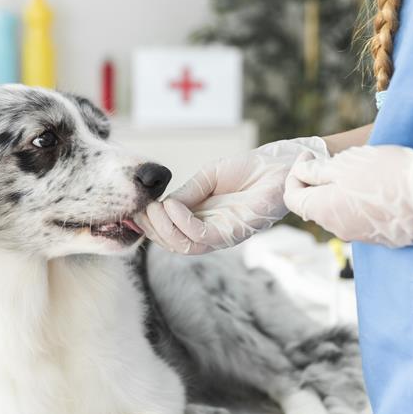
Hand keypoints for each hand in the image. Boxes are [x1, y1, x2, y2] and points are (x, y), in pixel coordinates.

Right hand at [134, 137, 329, 253]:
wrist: (277, 166)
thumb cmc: (247, 170)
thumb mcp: (207, 177)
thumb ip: (186, 192)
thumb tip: (160, 205)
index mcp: (200, 219)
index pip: (168, 232)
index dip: (149, 225)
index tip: (135, 208)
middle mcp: (209, 232)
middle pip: (172, 244)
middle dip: (152, 229)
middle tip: (142, 209)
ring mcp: (222, 235)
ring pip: (184, 246)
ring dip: (164, 229)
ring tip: (155, 208)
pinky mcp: (234, 233)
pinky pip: (202, 236)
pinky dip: (183, 224)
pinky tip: (173, 206)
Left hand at [283, 145, 412, 247]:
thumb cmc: (385, 172)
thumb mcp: (343, 164)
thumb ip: (316, 171)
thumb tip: (300, 173)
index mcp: (323, 210)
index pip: (292, 198)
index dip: (294, 176)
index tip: (307, 156)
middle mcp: (337, 229)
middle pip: (315, 206)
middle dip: (316, 184)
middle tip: (329, 161)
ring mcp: (360, 236)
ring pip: (339, 214)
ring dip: (339, 195)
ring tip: (356, 173)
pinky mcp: (382, 238)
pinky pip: (362, 220)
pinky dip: (360, 205)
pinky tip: (376, 187)